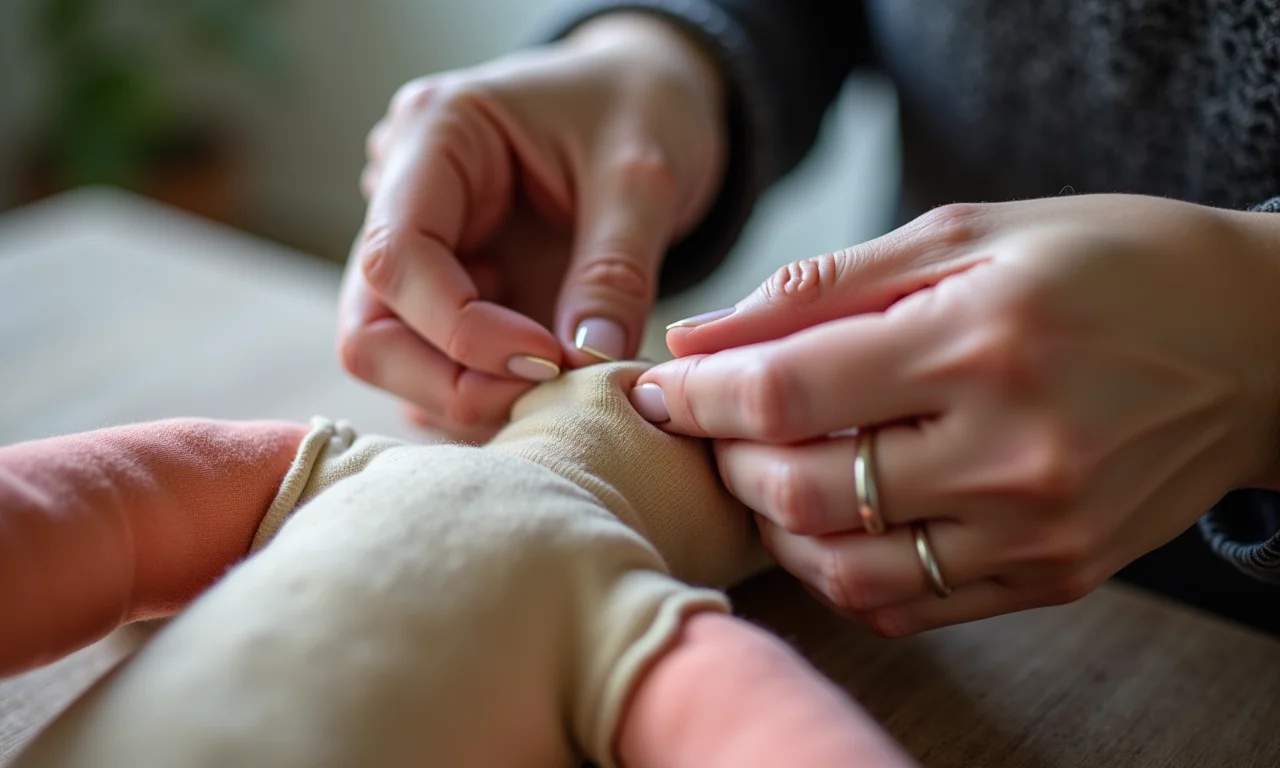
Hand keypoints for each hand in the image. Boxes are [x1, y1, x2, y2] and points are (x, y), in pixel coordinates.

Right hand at [339, 14, 725, 441]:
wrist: (648, 95)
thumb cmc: (642, 107)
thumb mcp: (645, 176)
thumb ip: (616, 268)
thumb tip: (588, 361)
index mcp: (433, 136)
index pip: (395, 256)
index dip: (461, 332)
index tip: (548, 360)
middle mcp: (402, 194)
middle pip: (371, 328)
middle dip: (453, 383)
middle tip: (550, 397)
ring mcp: (421, 249)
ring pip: (394, 359)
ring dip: (469, 398)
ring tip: (561, 395)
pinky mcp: (447, 291)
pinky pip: (435, 367)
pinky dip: (485, 396)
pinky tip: (550, 392)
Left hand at [630, 194, 1279, 634]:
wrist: (1252, 343)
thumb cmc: (1102, 266)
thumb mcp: (964, 235)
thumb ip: (820, 288)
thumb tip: (699, 338)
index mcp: (981, 339)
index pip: (785, 392)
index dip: (695, 396)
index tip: (654, 387)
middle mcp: (1011, 448)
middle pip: (799, 489)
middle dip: (724, 459)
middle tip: (711, 425)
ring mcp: (1036, 527)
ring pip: (841, 566)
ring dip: (772, 523)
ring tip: (766, 470)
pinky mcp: (1054, 576)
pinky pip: (905, 602)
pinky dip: (838, 569)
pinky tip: (830, 521)